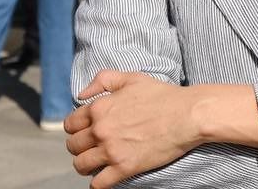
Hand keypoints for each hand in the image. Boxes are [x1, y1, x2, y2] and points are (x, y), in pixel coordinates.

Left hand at [65, 71, 203, 187]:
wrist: (187, 115)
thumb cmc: (163, 95)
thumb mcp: (131, 78)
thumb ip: (103, 80)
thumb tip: (81, 95)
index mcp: (100, 108)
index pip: (70, 124)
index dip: (76, 128)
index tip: (85, 131)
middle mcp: (101, 130)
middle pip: (73, 145)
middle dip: (80, 147)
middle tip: (92, 147)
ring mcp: (112, 150)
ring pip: (81, 165)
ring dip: (86, 165)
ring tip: (96, 163)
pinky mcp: (125, 167)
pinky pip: (98, 184)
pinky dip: (98, 184)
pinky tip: (105, 178)